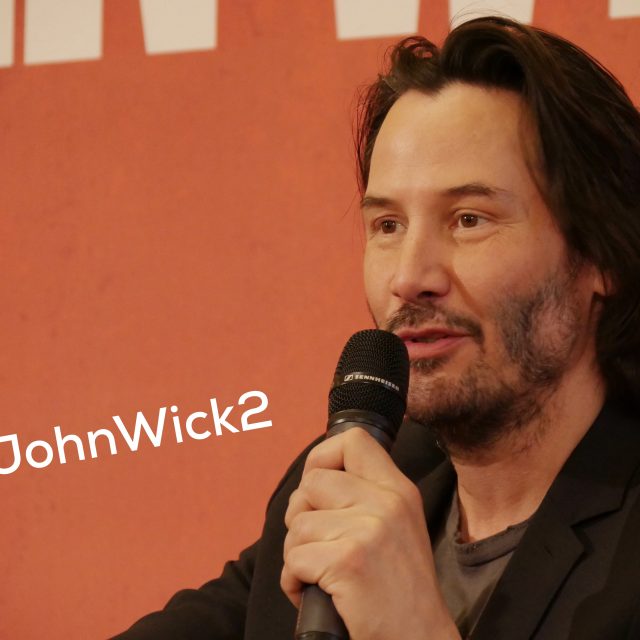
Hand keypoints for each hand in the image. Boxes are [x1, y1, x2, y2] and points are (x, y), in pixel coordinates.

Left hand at [281, 427, 459, 639]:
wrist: (419, 639)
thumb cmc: (399, 589)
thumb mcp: (397, 526)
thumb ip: (365, 495)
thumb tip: (314, 477)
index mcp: (398, 489)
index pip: (353, 441)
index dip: (322, 457)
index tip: (317, 488)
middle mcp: (387, 502)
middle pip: (312, 482)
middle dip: (301, 515)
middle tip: (317, 543)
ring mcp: (369, 531)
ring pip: (297, 524)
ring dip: (296, 554)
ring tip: (320, 573)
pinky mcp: (349, 561)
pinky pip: (293, 559)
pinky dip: (293, 581)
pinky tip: (313, 591)